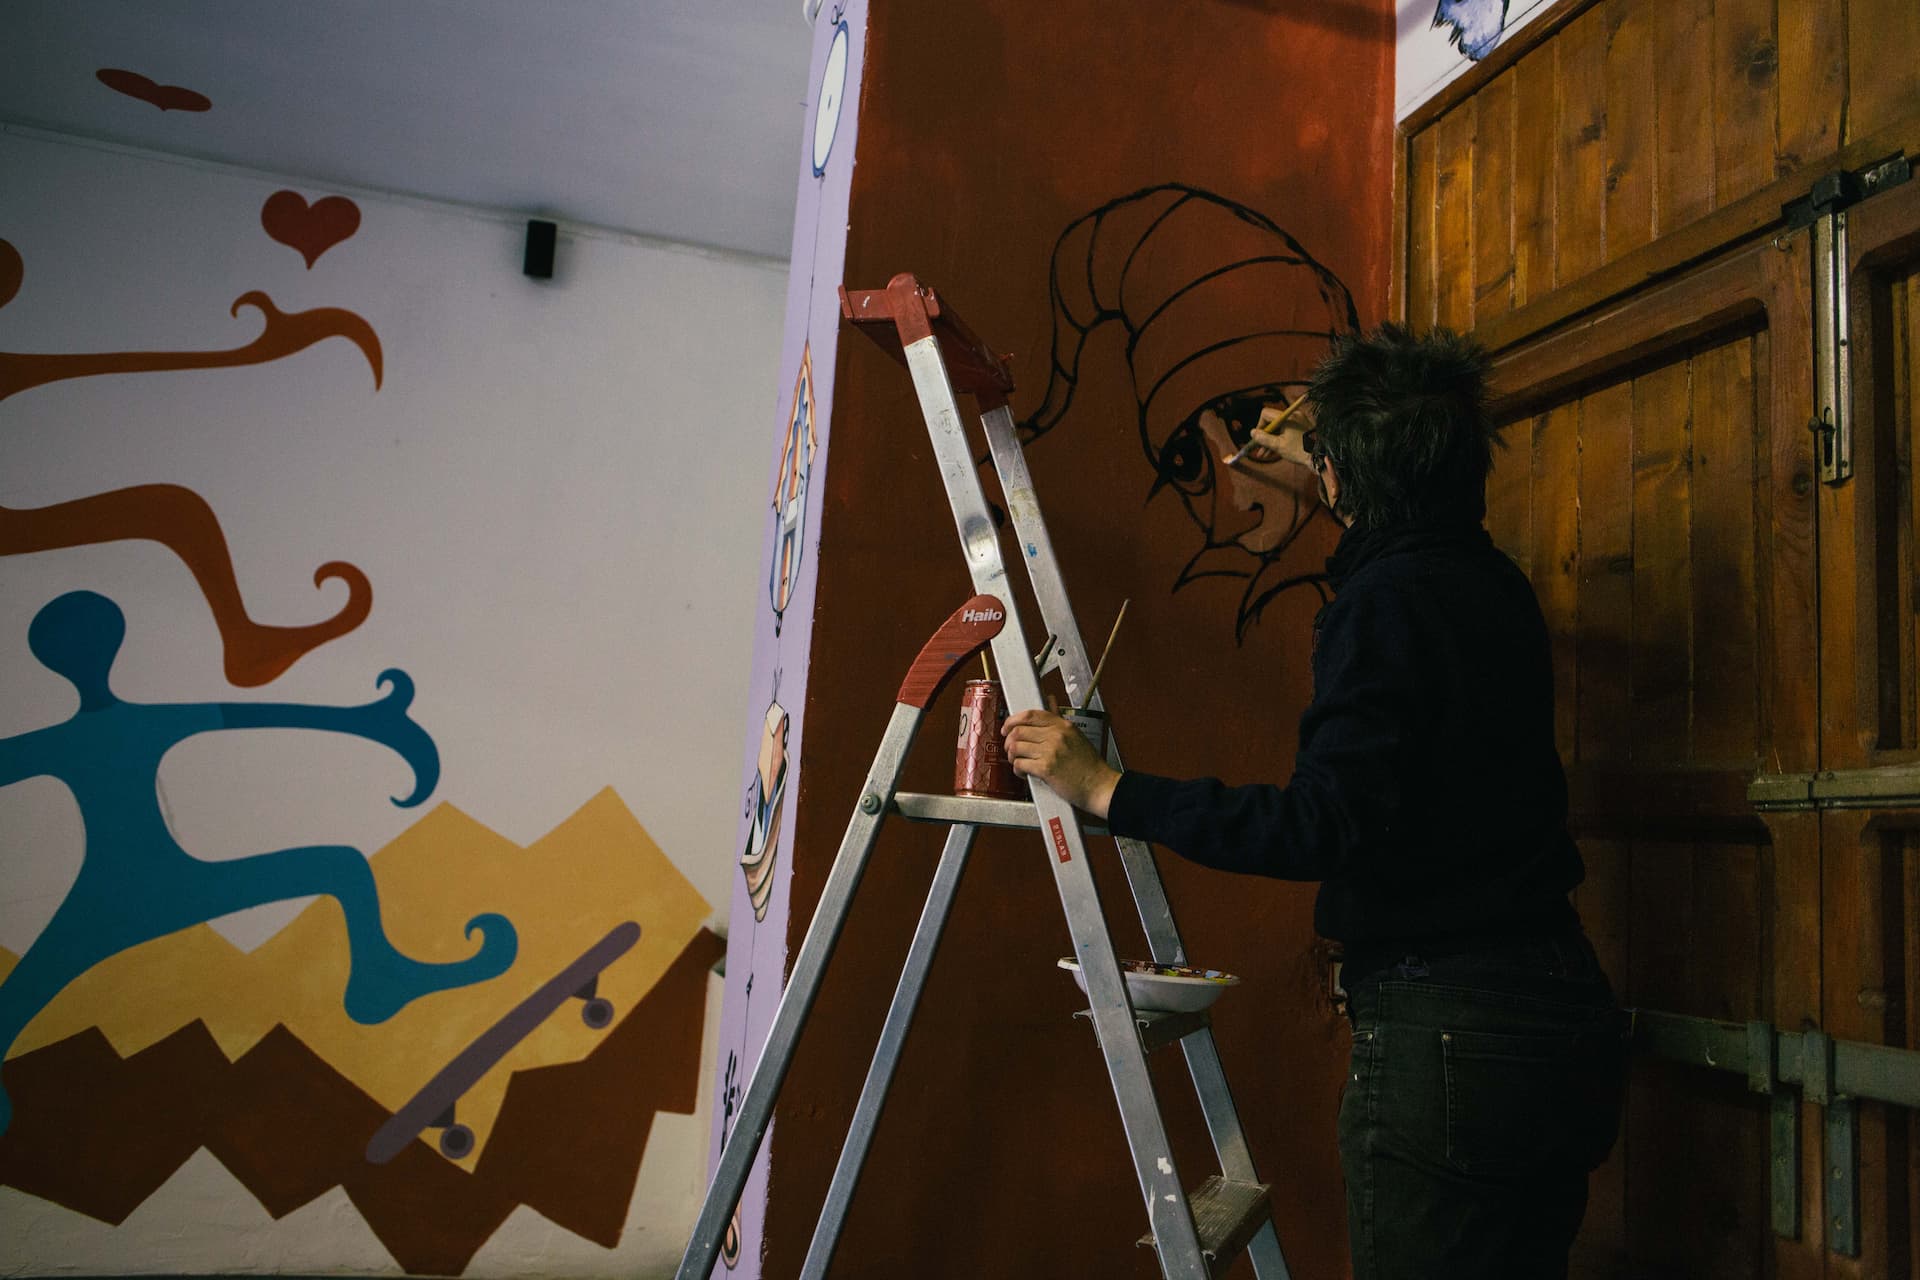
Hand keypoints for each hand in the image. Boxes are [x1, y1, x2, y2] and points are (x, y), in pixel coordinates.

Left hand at [1002, 709, 1120, 817]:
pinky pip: (1020, 764)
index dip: (1013, 720)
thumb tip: (1050, 700)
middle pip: (1018, 731)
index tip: (1008, 727)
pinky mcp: (1046, 768)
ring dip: (1012, 756)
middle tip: (1011, 749)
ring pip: (1015, 747)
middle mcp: (1056, 736)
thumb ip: (1059, 719)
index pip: (1030, 714)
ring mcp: (1051, 751)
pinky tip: (1024, 772)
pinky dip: (1017, 769)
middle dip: (1009, 741)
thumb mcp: (1076, 736)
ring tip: (1018, 761)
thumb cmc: (1089, 765)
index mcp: (1063, 725)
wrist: (1099, 786)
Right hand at [1240, 401, 1315, 468]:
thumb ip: (1264, 439)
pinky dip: (1279, 439)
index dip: (1259, 426)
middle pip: (1272, 421)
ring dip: (1270, 440)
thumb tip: (1253, 433)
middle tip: (1258, 448)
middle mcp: (1293, 416)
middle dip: (1264, 435)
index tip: (1258, 438)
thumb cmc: (1301, 451)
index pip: (1266, 414)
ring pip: (1278, 428)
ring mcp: (1298, 422)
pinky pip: (1286, 431)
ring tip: (1264, 454)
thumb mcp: (1279, 446)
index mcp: (1288, 417)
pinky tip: (1272, 451)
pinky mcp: (1301, 428)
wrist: (1320, 456)